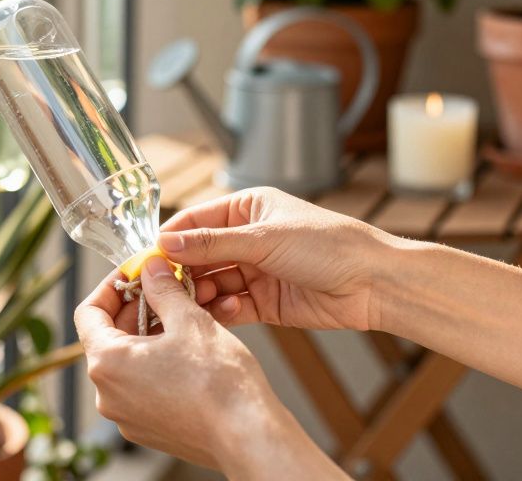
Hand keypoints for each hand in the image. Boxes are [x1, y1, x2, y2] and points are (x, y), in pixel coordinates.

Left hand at [76, 258, 342, 478]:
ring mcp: (126, 415)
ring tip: (181, 316)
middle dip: (136, 309)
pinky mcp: (147, 429)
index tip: (134, 275)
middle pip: (108, 337)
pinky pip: (141, 386)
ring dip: (149, 335)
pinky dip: (156, 363)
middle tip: (164, 289)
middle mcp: (107, 394)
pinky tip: (186, 350)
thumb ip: (163, 288)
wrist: (249, 436)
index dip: (111, 287)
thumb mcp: (189, 320)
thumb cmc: (219, 382)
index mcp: (107, 363)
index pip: (88, 313)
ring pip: (128, 362)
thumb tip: (151, 268)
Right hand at [162, 186, 399, 331]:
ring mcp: (255, 271)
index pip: (193, 222)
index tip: (145, 260)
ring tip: (197, 305)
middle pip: (198, 256)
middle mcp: (247, 238)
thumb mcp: (263, 239)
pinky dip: (223, 312)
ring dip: (202, 295)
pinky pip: (231, 308)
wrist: (375, 283)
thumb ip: (211, 244)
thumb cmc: (328, 245)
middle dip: (182, 273)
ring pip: (212, 284)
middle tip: (164, 291)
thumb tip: (164, 243)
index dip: (169, 241)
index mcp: (246, 208)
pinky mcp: (265, 302)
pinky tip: (226, 313)